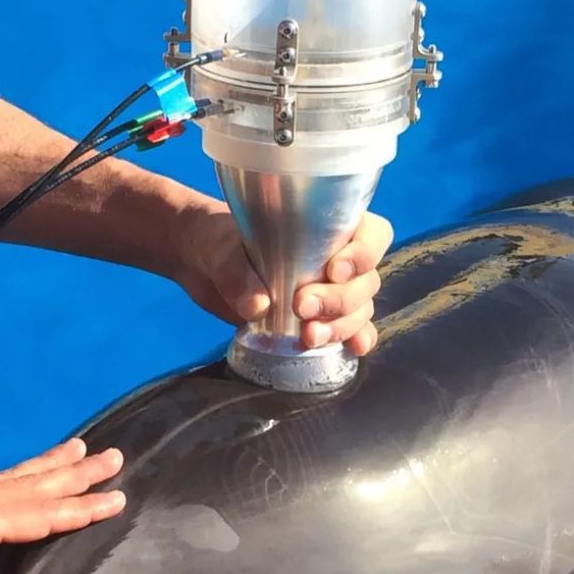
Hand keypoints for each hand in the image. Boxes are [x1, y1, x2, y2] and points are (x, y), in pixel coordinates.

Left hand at [0, 438, 124, 573]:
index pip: (39, 514)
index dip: (80, 509)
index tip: (117, 498)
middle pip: (35, 484)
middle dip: (77, 473)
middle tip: (116, 456)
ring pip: (16, 476)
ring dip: (52, 464)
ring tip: (81, 446)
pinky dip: (21, 470)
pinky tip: (25, 471)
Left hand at [175, 198, 394, 355]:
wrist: (201, 263)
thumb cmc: (216, 239)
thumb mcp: (221, 248)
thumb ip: (236, 272)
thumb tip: (258, 306)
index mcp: (328, 224)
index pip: (372, 235)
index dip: (364, 254)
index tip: (334, 271)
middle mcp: (338, 256)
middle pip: (366, 280)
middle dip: (340, 299)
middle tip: (302, 306)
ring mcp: (331, 290)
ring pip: (360, 309)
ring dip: (342, 325)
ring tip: (309, 337)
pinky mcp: (318, 318)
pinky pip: (350, 330)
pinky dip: (355, 339)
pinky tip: (352, 349)